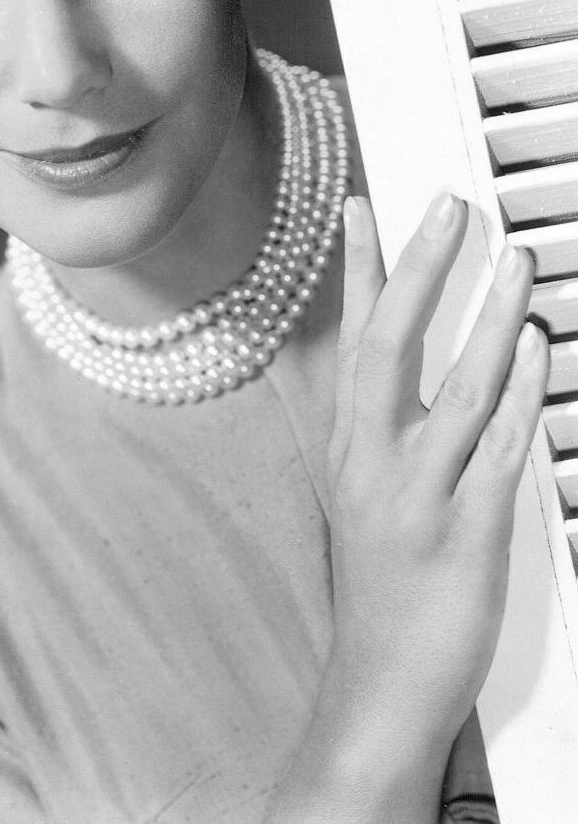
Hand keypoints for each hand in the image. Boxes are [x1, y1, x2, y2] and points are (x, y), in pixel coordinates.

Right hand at [324, 191, 548, 759]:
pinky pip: (497, 451)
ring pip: (454, 390)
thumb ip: (385, 422)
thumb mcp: (366, 492)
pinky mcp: (465, 534)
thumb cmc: (384, 583)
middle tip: (448, 210)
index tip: (363, 205)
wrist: (383, 681)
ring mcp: (417, 496)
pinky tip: (535, 351)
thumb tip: (410, 356)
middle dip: (420, 270)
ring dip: (489, 320)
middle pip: (389, 346)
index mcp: (351, 444)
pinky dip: (517, 395)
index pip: (352, 337)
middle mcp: (375, 460)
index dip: (360, 268)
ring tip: (515, 262)